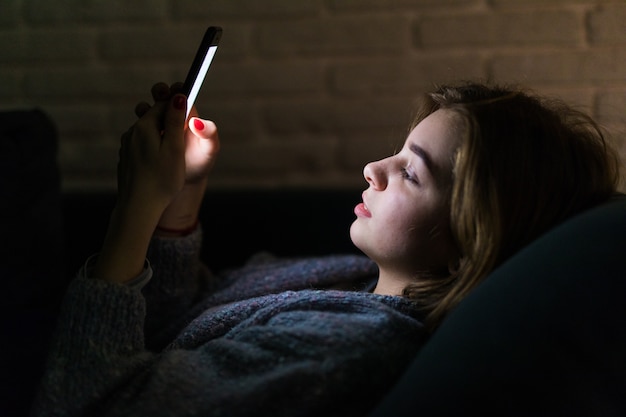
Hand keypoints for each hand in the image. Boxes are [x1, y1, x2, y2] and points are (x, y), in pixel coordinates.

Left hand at [135, 82, 220, 234]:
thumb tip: (177, 96)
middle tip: (184, 126)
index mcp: (144, 126)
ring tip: (174, 148)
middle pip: (154, 116)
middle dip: (170, 117)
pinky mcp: (126, 160)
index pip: (164, 104)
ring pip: (148, 132)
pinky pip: (143, 146)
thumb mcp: (174, 148)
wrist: (138, 207)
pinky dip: (154, 148)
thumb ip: (175, 121)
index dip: (179, 102)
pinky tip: (161, 163)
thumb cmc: (162, 179)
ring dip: (162, 134)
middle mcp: (132, 132)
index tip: (190, 101)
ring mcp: (127, 146)